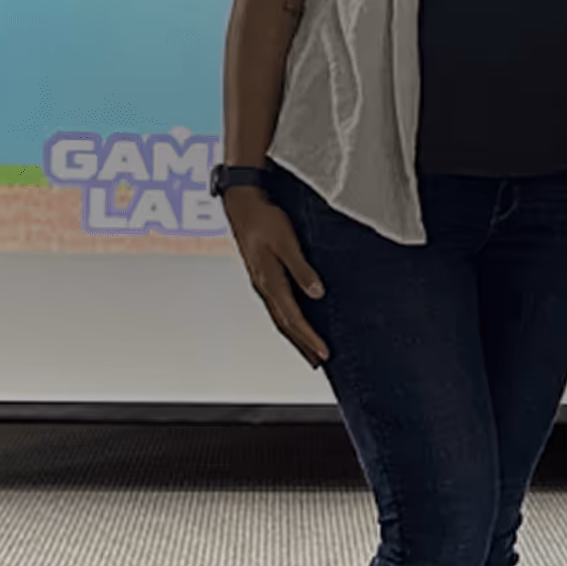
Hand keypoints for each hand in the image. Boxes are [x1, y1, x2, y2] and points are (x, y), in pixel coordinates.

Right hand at [224, 189, 328, 366]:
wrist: (242, 203)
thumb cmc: (264, 218)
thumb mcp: (287, 242)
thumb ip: (302, 268)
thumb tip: (317, 293)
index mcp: (269, 281)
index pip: (293, 318)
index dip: (309, 337)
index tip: (324, 352)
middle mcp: (264, 286)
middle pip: (285, 324)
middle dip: (303, 344)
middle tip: (319, 361)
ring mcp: (262, 282)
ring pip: (280, 317)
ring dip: (296, 336)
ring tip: (310, 351)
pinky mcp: (264, 275)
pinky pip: (278, 305)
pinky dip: (289, 320)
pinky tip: (297, 323)